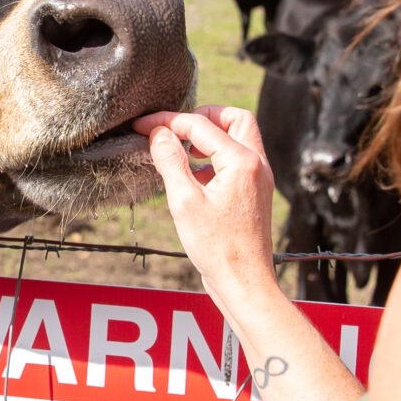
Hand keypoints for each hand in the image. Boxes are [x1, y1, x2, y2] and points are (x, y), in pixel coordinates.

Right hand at [139, 106, 276, 301]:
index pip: (199, 125)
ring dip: (210, 137)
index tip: (141, 126)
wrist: (244, 283)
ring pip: (239, 137)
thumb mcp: (184, 201)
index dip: (167, 121)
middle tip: (174, 130)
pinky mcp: (255, 192)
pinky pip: (238, 159)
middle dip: (201, 117)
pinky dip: (216, 157)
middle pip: (233, 118)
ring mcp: (259, 178)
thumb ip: (170, 160)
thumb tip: (158, 133)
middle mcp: (257, 164)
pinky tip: (194, 177)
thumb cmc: (216, 248)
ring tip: (182, 153)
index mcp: (242, 161)